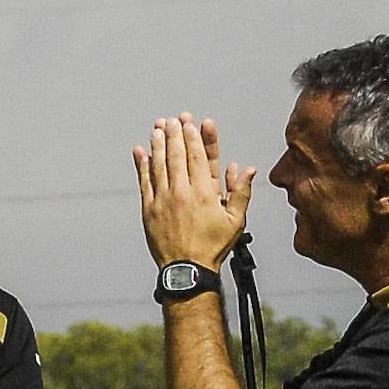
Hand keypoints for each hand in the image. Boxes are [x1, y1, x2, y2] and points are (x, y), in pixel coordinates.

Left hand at [133, 112, 256, 270]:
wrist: (187, 269)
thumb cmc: (213, 247)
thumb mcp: (235, 221)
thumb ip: (241, 192)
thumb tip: (247, 169)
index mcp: (205, 193)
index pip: (199, 157)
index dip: (195, 137)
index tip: (191, 123)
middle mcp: (183, 192)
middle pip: (177, 155)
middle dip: (176, 134)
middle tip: (174, 119)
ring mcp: (163, 200)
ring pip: (159, 164)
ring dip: (158, 143)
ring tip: (158, 127)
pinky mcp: (149, 209)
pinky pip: (144, 182)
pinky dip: (142, 165)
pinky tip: (140, 151)